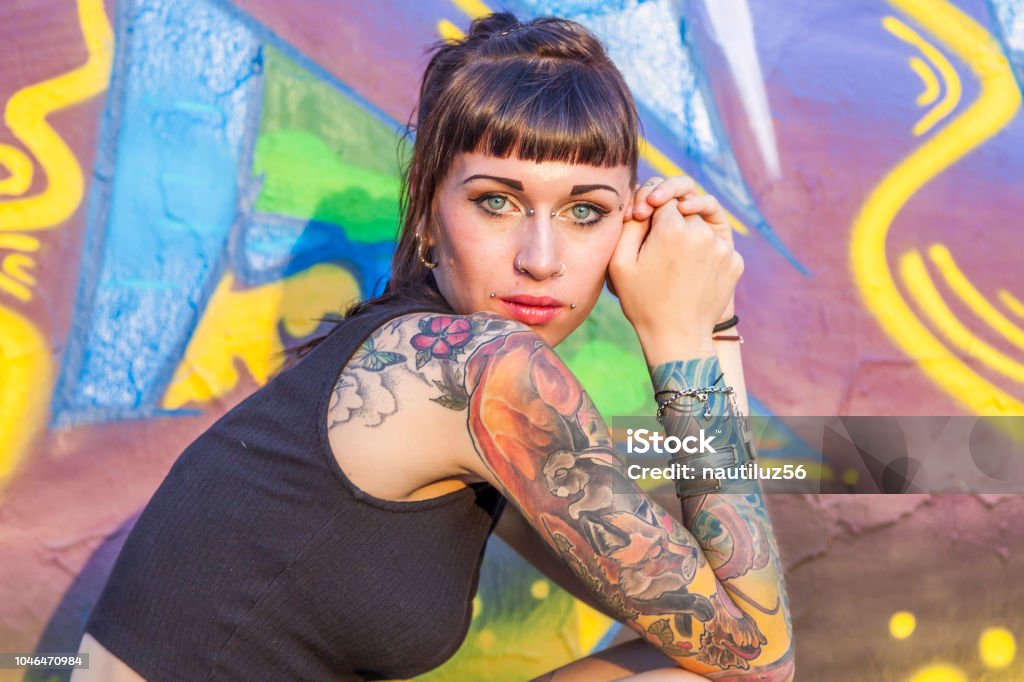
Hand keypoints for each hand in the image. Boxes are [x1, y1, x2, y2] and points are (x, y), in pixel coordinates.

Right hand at [624, 176, 735, 321]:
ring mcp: (723, 247)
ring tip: (675, 258)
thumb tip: (645, 199)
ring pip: (703, 224)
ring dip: (689, 232)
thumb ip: (630, 223)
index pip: (663, 196)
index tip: (642, 220)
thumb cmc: (643, 301)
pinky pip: (717, 243)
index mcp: (672, 229)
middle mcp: (702, 232)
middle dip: (671, 217)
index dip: (650, 204)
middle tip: (657, 244)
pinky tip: (690, 271)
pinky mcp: (735, 261)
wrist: (677, 337)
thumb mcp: (620, 262)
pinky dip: (704, 250)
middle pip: (684, 207)